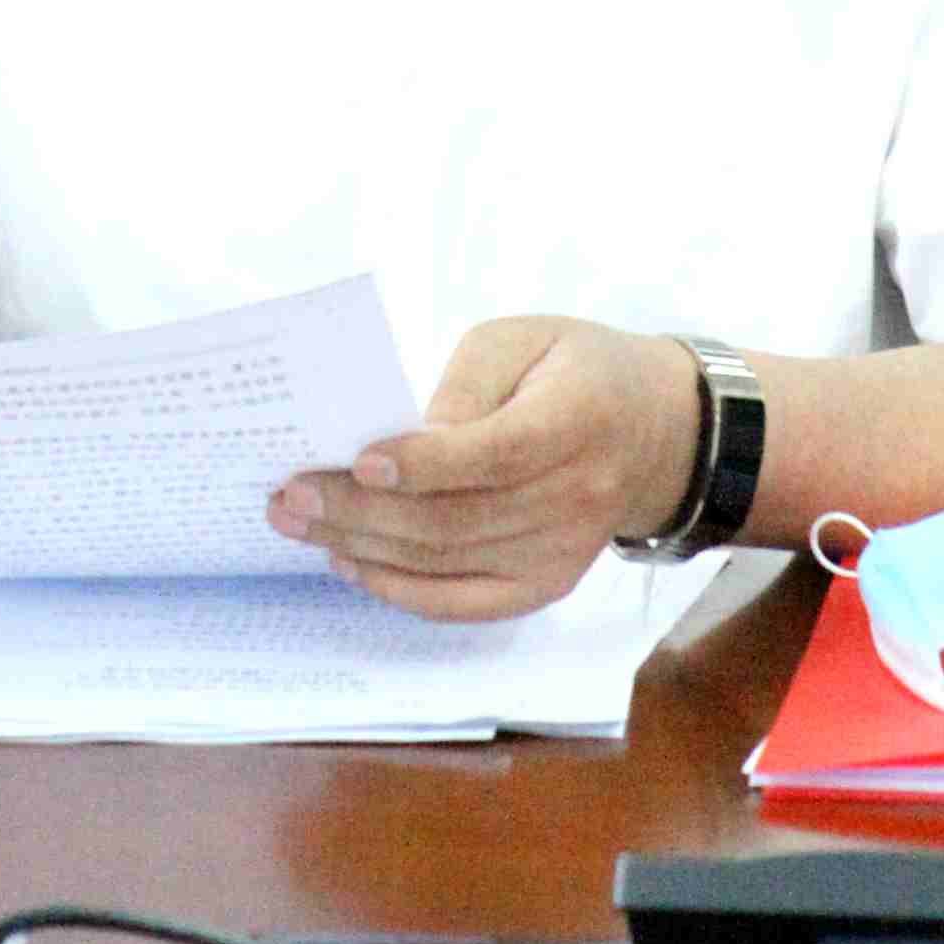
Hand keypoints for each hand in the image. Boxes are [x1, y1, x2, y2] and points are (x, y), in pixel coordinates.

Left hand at [264, 316, 700, 621]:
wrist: (654, 431)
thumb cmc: (573, 369)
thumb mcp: (523, 339)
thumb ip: (466, 383)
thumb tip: (402, 438)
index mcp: (575, 420)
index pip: (495, 454)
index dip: (425, 464)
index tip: (358, 458)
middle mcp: (574, 499)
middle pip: (455, 519)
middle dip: (361, 510)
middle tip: (290, 494)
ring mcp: (560, 554)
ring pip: (446, 563)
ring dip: (363, 547)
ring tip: (299, 523)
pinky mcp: (544, 586)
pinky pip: (463, 603)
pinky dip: (400, 590)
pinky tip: (350, 562)